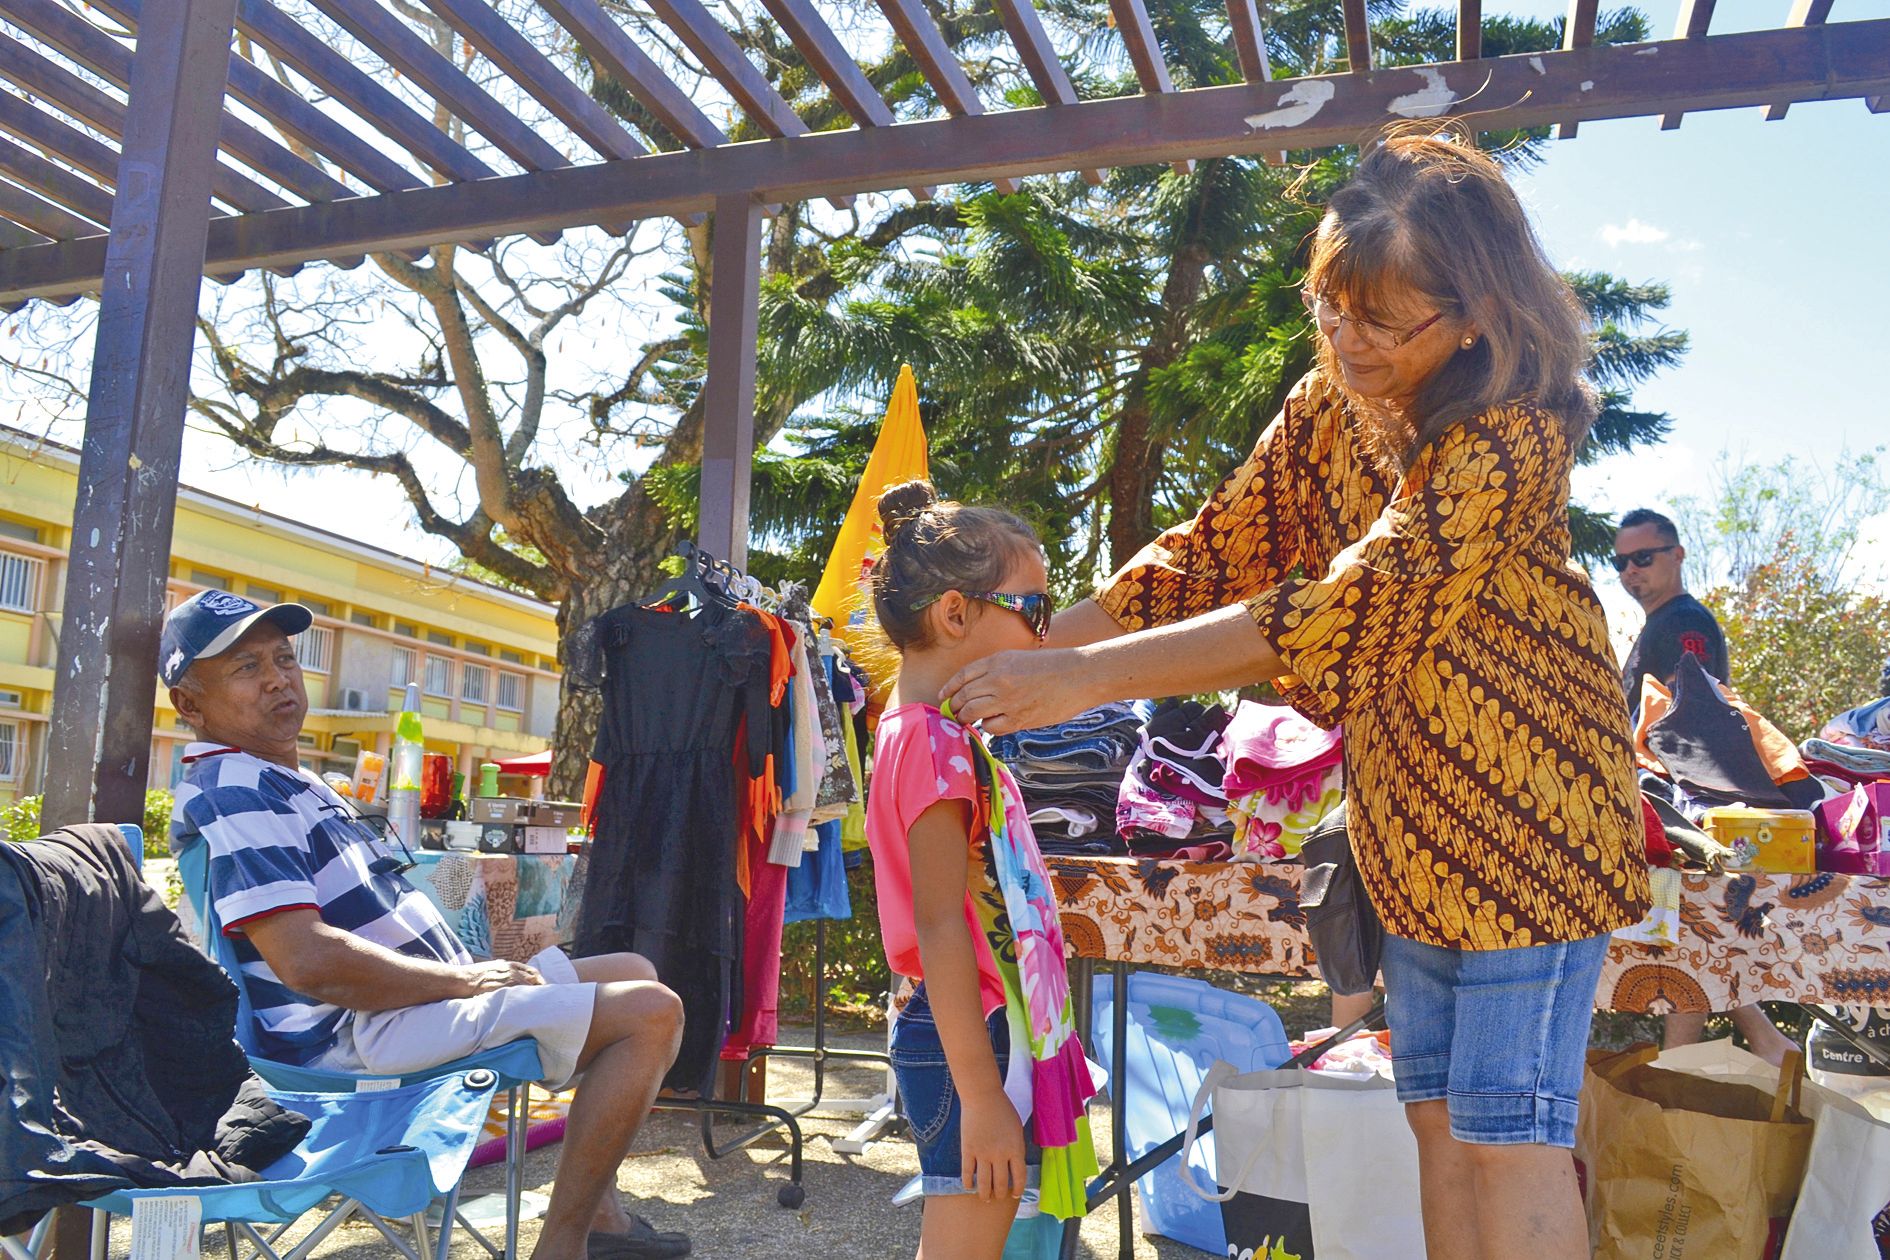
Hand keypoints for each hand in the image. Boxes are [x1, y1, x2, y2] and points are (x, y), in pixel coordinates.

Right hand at [460, 960, 543, 995]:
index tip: (543, 989)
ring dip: (535, 993)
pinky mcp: (502, 987)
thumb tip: (506, 980)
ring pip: (529, 984)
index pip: (531, 971)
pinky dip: (526, 997)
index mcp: (508, 965)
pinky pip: (519, 992)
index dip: (539, 980)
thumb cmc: (471, 977)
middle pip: (534, 977)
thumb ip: (501, 973)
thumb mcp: (490, 970)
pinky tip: (529, 1005)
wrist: (460, 980)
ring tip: (541, 1003)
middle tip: (546, 998)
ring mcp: (506, 977)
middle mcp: (510, 969)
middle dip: (541, 986)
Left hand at [941, 648, 1095, 734]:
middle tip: (954, 713)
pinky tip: (993, 724)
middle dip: (955, 706)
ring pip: (972, 713)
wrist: (1080, 676)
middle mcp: (997, 679)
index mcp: (997, 661)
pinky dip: (988, 727)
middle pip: (963, 696)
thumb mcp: (1018, 658)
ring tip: (967, 721)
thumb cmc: (1053, 666)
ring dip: (966, 719)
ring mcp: (1007, 700)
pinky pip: (991, 727)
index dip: (949, 688)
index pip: (962, 676)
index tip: (943, 696)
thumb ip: (995, 671)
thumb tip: (974, 691)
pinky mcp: (1018, 719)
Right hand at [960, 1091, 1026, 1201]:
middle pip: (1000, 1184)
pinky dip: (968, 1182)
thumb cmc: (1003, 1109)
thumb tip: (1015, 1166)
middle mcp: (999, 1155)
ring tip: (985, 1198)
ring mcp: (982, 1154)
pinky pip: (967, 1172)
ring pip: (983, 1183)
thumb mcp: (1017, 1129)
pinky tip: (969, 1186)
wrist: (983, 1097)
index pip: (1019, 1177)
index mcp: (1015, 1149)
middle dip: (1000, 1194)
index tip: (1015, 1195)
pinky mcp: (968, 1150)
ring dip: (985, 1194)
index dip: (1018, 1189)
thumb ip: (1016, 1148)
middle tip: (998, 1197)